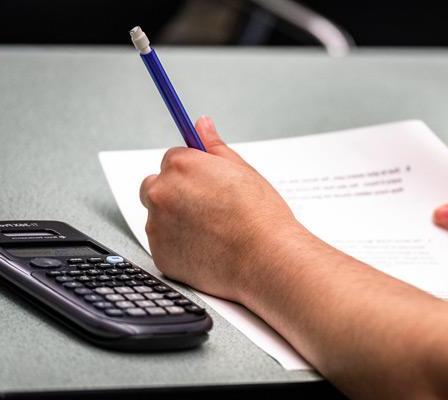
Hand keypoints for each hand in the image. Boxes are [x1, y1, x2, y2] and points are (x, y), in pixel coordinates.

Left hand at [139, 116, 297, 300]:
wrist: (265, 258)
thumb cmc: (259, 216)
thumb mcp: (242, 170)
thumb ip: (215, 146)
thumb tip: (202, 124)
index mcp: (180, 166)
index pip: (173, 159)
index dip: (193, 171)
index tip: (204, 182)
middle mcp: (161, 193)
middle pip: (157, 186)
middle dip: (177, 193)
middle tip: (209, 207)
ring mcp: (157, 226)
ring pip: (160, 217)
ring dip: (177, 220)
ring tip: (213, 231)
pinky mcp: (160, 255)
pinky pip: (165, 245)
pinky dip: (180, 246)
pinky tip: (207, 247)